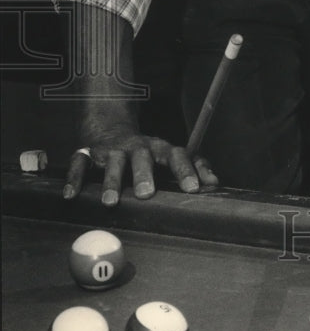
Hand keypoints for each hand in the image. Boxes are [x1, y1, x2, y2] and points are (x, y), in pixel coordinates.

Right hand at [63, 127, 218, 206]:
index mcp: (160, 148)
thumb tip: (216, 183)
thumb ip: (192, 168)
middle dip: (144, 174)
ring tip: (111, 202)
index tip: (194, 189)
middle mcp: (137, 147)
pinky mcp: (88, 153)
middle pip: (142, 156)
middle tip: (146, 194)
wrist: (110, 127)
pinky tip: (71, 195)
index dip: (186, 171)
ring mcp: (112, 150)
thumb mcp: (170, 156)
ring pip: (112, 161)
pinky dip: (75, 179)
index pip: (177, 155)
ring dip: (111, 181)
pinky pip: (79, 163)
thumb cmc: (146, 152)